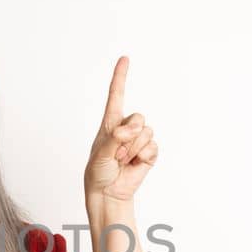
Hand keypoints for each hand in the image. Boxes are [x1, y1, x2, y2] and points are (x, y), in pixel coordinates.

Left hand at [84, 56, 157, 201]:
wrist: (108, 193)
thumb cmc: (98, 172)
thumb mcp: (100, 154)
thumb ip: (115, 139)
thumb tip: (130, 130)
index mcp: (110, 123)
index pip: (116, 95)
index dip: (121, 76)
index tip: (125, 59)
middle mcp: (126, 128)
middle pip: (139, 116)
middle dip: (129, 135)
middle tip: (117, 153)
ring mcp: (138, 140)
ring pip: (147, 133)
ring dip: (133, 149)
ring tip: (122, 160)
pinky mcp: (148, 153)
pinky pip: (153, 147)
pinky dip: (144, 157)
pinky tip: (134, 164)